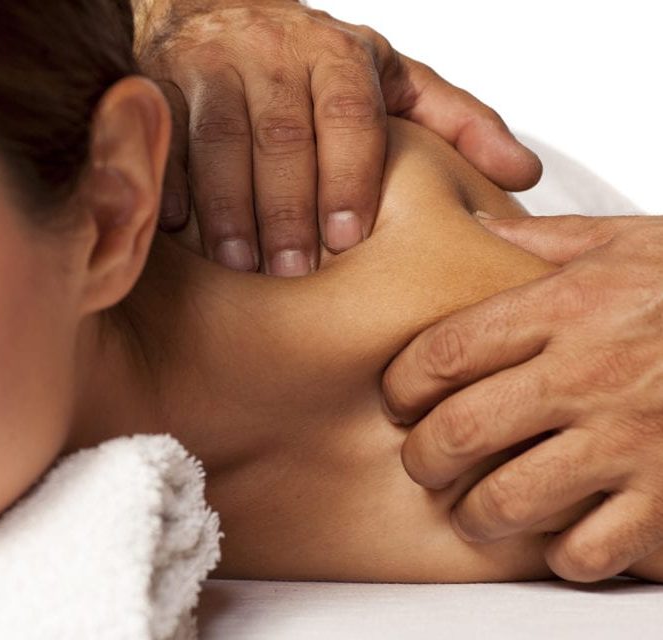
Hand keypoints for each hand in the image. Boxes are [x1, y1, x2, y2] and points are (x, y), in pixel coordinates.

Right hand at [136, 1, 541, 274]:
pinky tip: (176, 230)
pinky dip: (167, 184)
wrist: (219, 12)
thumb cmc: (313, 65)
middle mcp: (272, 50)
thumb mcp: (390, 80)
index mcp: (337, 52)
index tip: (347, 239)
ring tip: (238, 264)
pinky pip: (160, 136)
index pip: (348, 112)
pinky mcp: (157, 82)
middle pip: (279, 132)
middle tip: (292, 274)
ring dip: (225, 205)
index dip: (348, 175)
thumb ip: (454, 120)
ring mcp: (210, 64)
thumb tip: (522, 173)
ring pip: (215, 137)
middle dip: (285, 206)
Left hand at [382, 213, 662, 581]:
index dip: (402, 385)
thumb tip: (475, 227)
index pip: (444, 353)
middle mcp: (589, 374)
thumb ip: (541, 241)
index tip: (398, 399)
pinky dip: (563, 554)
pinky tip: (559, 535)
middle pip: (460, 430)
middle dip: (422, 458)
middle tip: (422, 461)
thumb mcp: (623, 243)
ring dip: (475, 514)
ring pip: (510, 498)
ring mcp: (631, 438)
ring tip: (473, 510)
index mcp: (565, 307)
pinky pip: (591, 548)